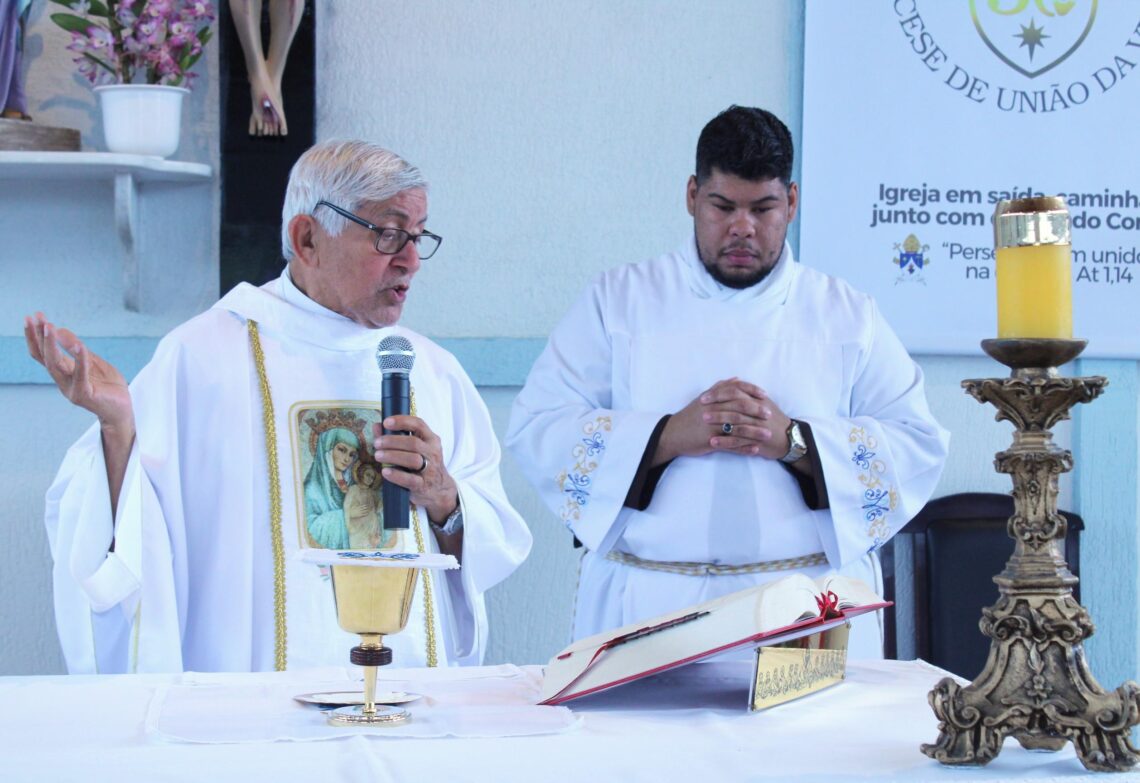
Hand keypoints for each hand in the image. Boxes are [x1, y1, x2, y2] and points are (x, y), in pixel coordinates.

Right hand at [24, 312, 132, 431]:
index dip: (36, 336)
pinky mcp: (84, 395)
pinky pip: (80, 375)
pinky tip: (79, 346)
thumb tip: (59, 329)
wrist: (122, 409)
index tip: (33, 317)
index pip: (44, 353)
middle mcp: (63, 381)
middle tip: (34, 318)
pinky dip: (80, 360)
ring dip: (51, 345)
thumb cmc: (108, 386)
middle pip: (45, 357)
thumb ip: (78, 349)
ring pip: (56, 365)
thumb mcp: (93, 361)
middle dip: (38, 336)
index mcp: (64, 373)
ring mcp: (71, 389)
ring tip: (50, 326)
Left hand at [373, 416, 458, 524]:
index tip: (386, 422)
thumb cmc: (423, 464)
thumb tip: (377, 426)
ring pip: (412, 459)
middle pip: (413, 443)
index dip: (402, 421)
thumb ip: (395, 436)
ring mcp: (430, 469)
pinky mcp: (423, 485)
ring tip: (378, 456)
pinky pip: (410, 479)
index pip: (418, 424)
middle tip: (377, 443)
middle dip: (392, 441)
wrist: (439, 489)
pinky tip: (385, 471)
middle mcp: (433, 452)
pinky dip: (396, 475)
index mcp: (431, 440)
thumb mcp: (415, 449)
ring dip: (392, 456)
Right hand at [654, 377, 790, 464]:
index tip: (764, 395)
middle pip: (738, 408)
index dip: (751, 391)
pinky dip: (744, 448)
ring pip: (737, 428)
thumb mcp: (703, 399)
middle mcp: (712, 410)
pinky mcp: (710, 441)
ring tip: (768, 435)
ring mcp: (711, 426)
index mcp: (712, 398)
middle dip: (756, 411)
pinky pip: (731, 445)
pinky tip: (755, 450)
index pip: (735, 390)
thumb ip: (720, 388)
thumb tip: (736, 379)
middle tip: (769, 414)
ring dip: (754, 432)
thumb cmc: (690, 416)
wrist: (672, 434)